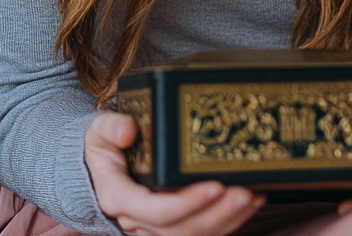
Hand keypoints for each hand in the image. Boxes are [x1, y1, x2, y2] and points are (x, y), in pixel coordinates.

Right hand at [85, 112, 264, 235]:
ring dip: (227, 220)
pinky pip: (202, 233)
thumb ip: (110, 127)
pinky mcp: (173, 227)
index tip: (214, 185)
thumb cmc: (104, 145)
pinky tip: (251, 201)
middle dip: (216, 213)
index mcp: (118, 197)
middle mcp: (136, 221)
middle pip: (181, 230)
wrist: (101, 165)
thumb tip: (128, 130)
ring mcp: (155, 228)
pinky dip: (229, 221)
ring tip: (252, 196)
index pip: (154, 211)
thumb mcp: (98, 130)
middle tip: (244, 191)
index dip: (186, 203)